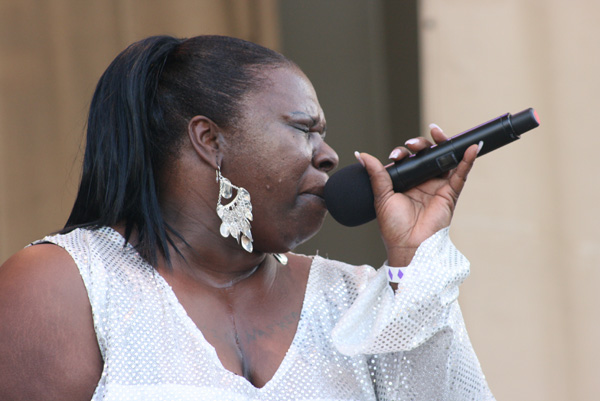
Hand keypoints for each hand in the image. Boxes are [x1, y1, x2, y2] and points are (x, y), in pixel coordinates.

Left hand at [356, 124, 478, 265]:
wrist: (407, 245)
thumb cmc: (393, 226)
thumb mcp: (382, 196)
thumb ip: (376, 174)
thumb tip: (362, 155)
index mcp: (407, 182)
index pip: (408, 159)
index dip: (403, 152)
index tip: (395, 156)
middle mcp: (423, 182)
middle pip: (427, 155)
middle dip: (421, 144)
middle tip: (413, 144)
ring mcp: (438, 187)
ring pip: (445, 159)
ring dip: (443, 144)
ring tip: (437, 132)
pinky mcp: (450, 194)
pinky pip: (461, 174)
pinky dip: (467, 160)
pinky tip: (470, 147)